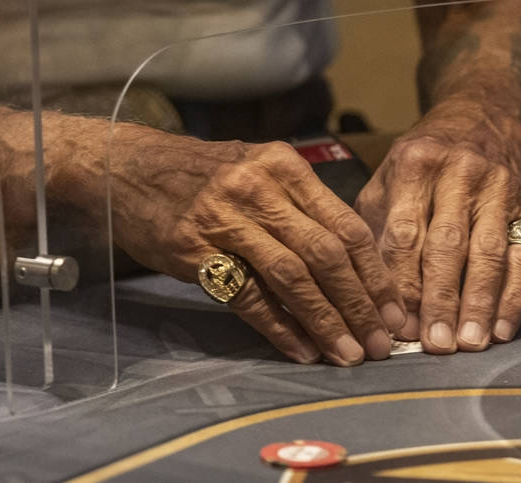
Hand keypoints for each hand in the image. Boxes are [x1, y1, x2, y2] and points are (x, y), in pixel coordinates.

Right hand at [105, 129, 405, 365]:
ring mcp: (225, 217)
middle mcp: (260, 187)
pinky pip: (247, 294)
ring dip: (326, 320)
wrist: (125, 166)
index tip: (395, 312)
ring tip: (347, 354)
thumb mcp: (254, 170)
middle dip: (360, 304)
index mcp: (284, 166)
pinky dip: (278, 326)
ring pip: (293, 275)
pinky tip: (300, 349)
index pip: (345, 225)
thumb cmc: (196, 174)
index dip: (375, 274)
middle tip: (380, 344)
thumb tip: (349, 266)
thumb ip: (298, 208)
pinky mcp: (194, 249)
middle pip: (326, 253)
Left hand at [354, 103, 520, 353]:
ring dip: (478, 303)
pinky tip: (502, 330)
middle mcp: (457, 175)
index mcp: (413, 165)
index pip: (404, 232)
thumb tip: (368, 293)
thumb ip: (375, 226)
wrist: (483, 118)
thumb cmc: (421, 162)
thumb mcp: (386, 177)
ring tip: (468, 344)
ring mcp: (496, 190)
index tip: (394, 324)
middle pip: (446, 245)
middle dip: (440, 298)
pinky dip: (514, 297)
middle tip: (435, 344)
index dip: (401, 281)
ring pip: (487, 253)